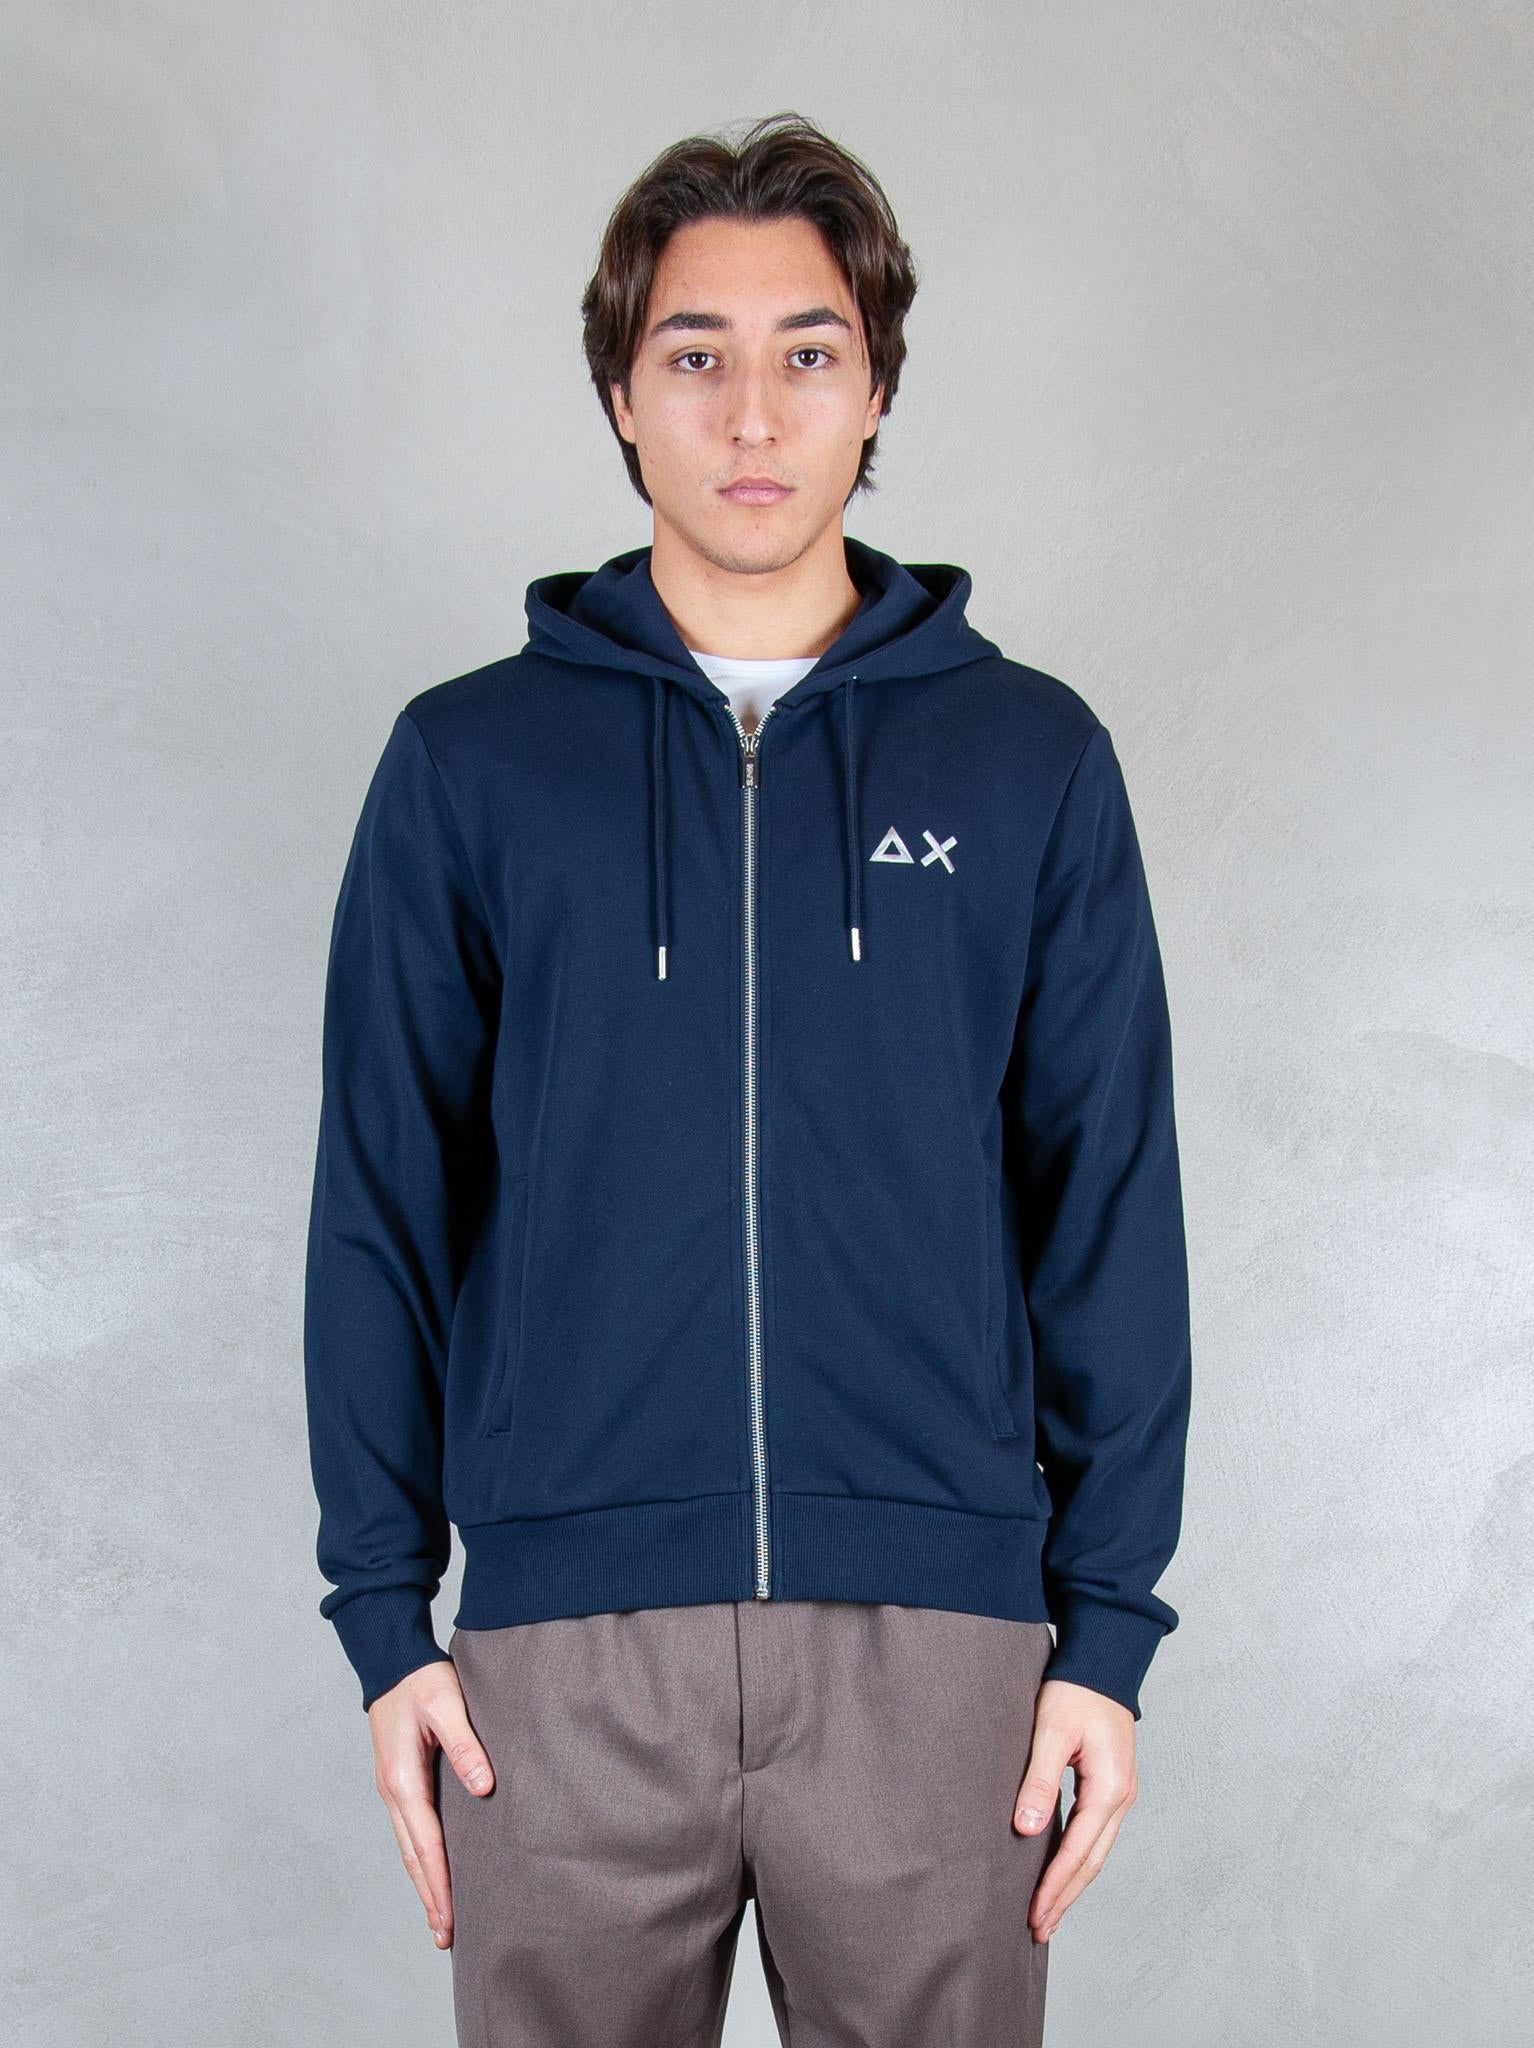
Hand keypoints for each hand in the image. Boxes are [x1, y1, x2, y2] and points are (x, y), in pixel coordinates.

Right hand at [368, 1655, 495, 1949]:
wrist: (392, 1661)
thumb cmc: (422, 1681)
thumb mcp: (448, 1704)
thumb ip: (466, 1744)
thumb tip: (484, 1788)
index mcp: (403, 1779)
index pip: (425, 1844)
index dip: (439, 1883)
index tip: (450, 1918)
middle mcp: (393, 1791)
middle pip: (412, 1857)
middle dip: (429, 1897)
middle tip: (446, 1938)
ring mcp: (392, 1789)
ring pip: (408, 1848)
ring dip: (423, 1883)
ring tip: (439, 1918)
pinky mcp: (398, 1782)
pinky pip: (409, 1831)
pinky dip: (419, 1858)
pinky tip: (431, 1870)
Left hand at [1012, 1678, 1138, 1943]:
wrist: (1103, 1661)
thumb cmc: (1075, 1690)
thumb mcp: (1051, 1731)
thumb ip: (1040, 1779)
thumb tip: (1028, 1829)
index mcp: (1109, 1788)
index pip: (1079, 1851)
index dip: (1056, 1886)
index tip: (1035, 1915)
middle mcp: (1121, 1797)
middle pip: (1093, 1861)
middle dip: (1066, 1897)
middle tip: (1039, 1929)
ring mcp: (1121, 1793)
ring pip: (1097, 1851)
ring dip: (1073, 1883)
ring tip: (1048, 1912)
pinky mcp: (1112, 1785)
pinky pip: (1096, 1834)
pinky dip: (1079, 1858)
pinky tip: (1062, 1870)